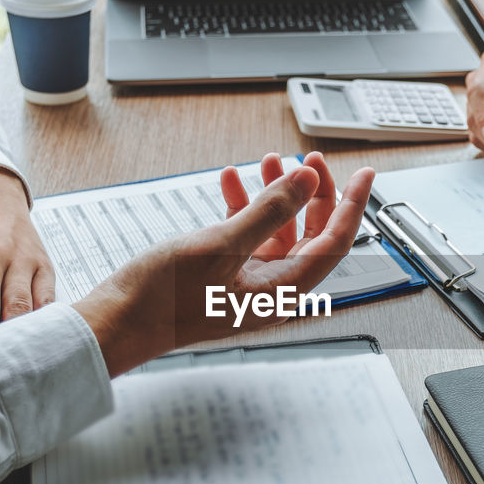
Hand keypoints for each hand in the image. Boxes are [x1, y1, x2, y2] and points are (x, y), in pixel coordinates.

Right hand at [74, 152, 373, 376]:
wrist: (117, 324)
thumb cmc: (163, 299)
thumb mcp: (221, 245)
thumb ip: (269, 211)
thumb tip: (306, 181)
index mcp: (283, 293)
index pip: (335, 243)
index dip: (353, 205)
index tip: (366, 174)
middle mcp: (272, 292)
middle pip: (311, 235)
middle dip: (313, 194)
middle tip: (309, 159)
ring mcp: (248, 284)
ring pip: (278, 231)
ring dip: (275, 195)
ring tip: (268, 161)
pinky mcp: (224, 276)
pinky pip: (247, 236)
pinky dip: (244, 207)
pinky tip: (232, 182)